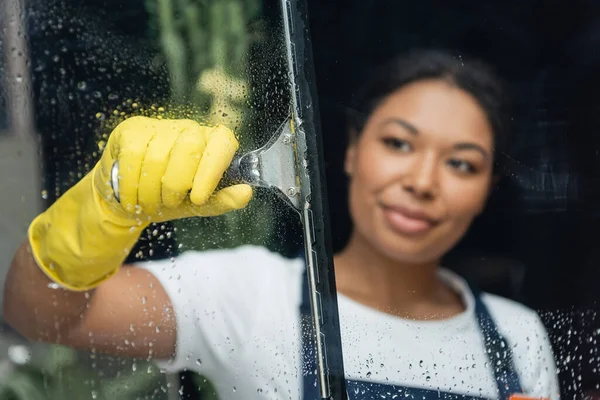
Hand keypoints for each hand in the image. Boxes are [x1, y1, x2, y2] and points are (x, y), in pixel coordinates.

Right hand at [95, 116, 252, 222]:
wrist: (131, 200)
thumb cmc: (170, 198)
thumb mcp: (199, 205)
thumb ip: (223, 200)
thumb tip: (246, 192)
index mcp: (213, 144)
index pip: (222, 143)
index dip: (211, 170)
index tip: (198, 198)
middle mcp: (190, 129)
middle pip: (189, 149)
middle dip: (175, 185)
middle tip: (169, 203)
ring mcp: (160, 127)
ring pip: (157, 157)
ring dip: (150, 191)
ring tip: (149, 202)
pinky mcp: (132, 130)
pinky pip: (132, 156)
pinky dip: (131, 185)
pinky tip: (132, 197)